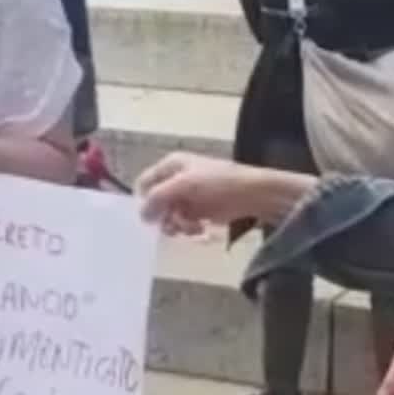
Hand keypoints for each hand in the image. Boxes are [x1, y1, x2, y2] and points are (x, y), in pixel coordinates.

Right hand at [136, 152, 266, 236]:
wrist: (251, 194)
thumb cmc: (218, 183)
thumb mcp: (184, 185)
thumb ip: (158, 197)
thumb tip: (142, 214)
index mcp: (171, 166)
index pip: (144, 183)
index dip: (143, 200)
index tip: (150, 216)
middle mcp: (176, 180)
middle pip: (155, 203)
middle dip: (163, 216)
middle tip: (173, 223)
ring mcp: (187, 197)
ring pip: (168, 217)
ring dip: (177, 225)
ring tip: (191, 226)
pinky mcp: (198, 212)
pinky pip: (182, 224)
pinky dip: (188, 228)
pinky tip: (200, 228)